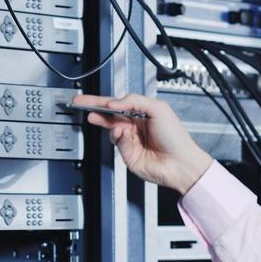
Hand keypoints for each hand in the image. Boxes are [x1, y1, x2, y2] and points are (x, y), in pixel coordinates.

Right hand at [71, 93, 214, 194]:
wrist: (180, 163)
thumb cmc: (176, 137)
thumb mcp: (158, 109)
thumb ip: (134, 101)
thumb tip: (114, 102)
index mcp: (142, 113)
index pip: (118, 103)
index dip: (102, 100)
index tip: (87, 98)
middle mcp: (135, 126)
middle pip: (109, 115)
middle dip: (94, 109)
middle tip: (80, 104)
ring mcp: (130, 140)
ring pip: (111, 128)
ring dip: (108, 122)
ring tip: (109, 120)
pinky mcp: (127, 154)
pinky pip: (116, 141)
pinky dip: (117, 136)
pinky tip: (122, 134)